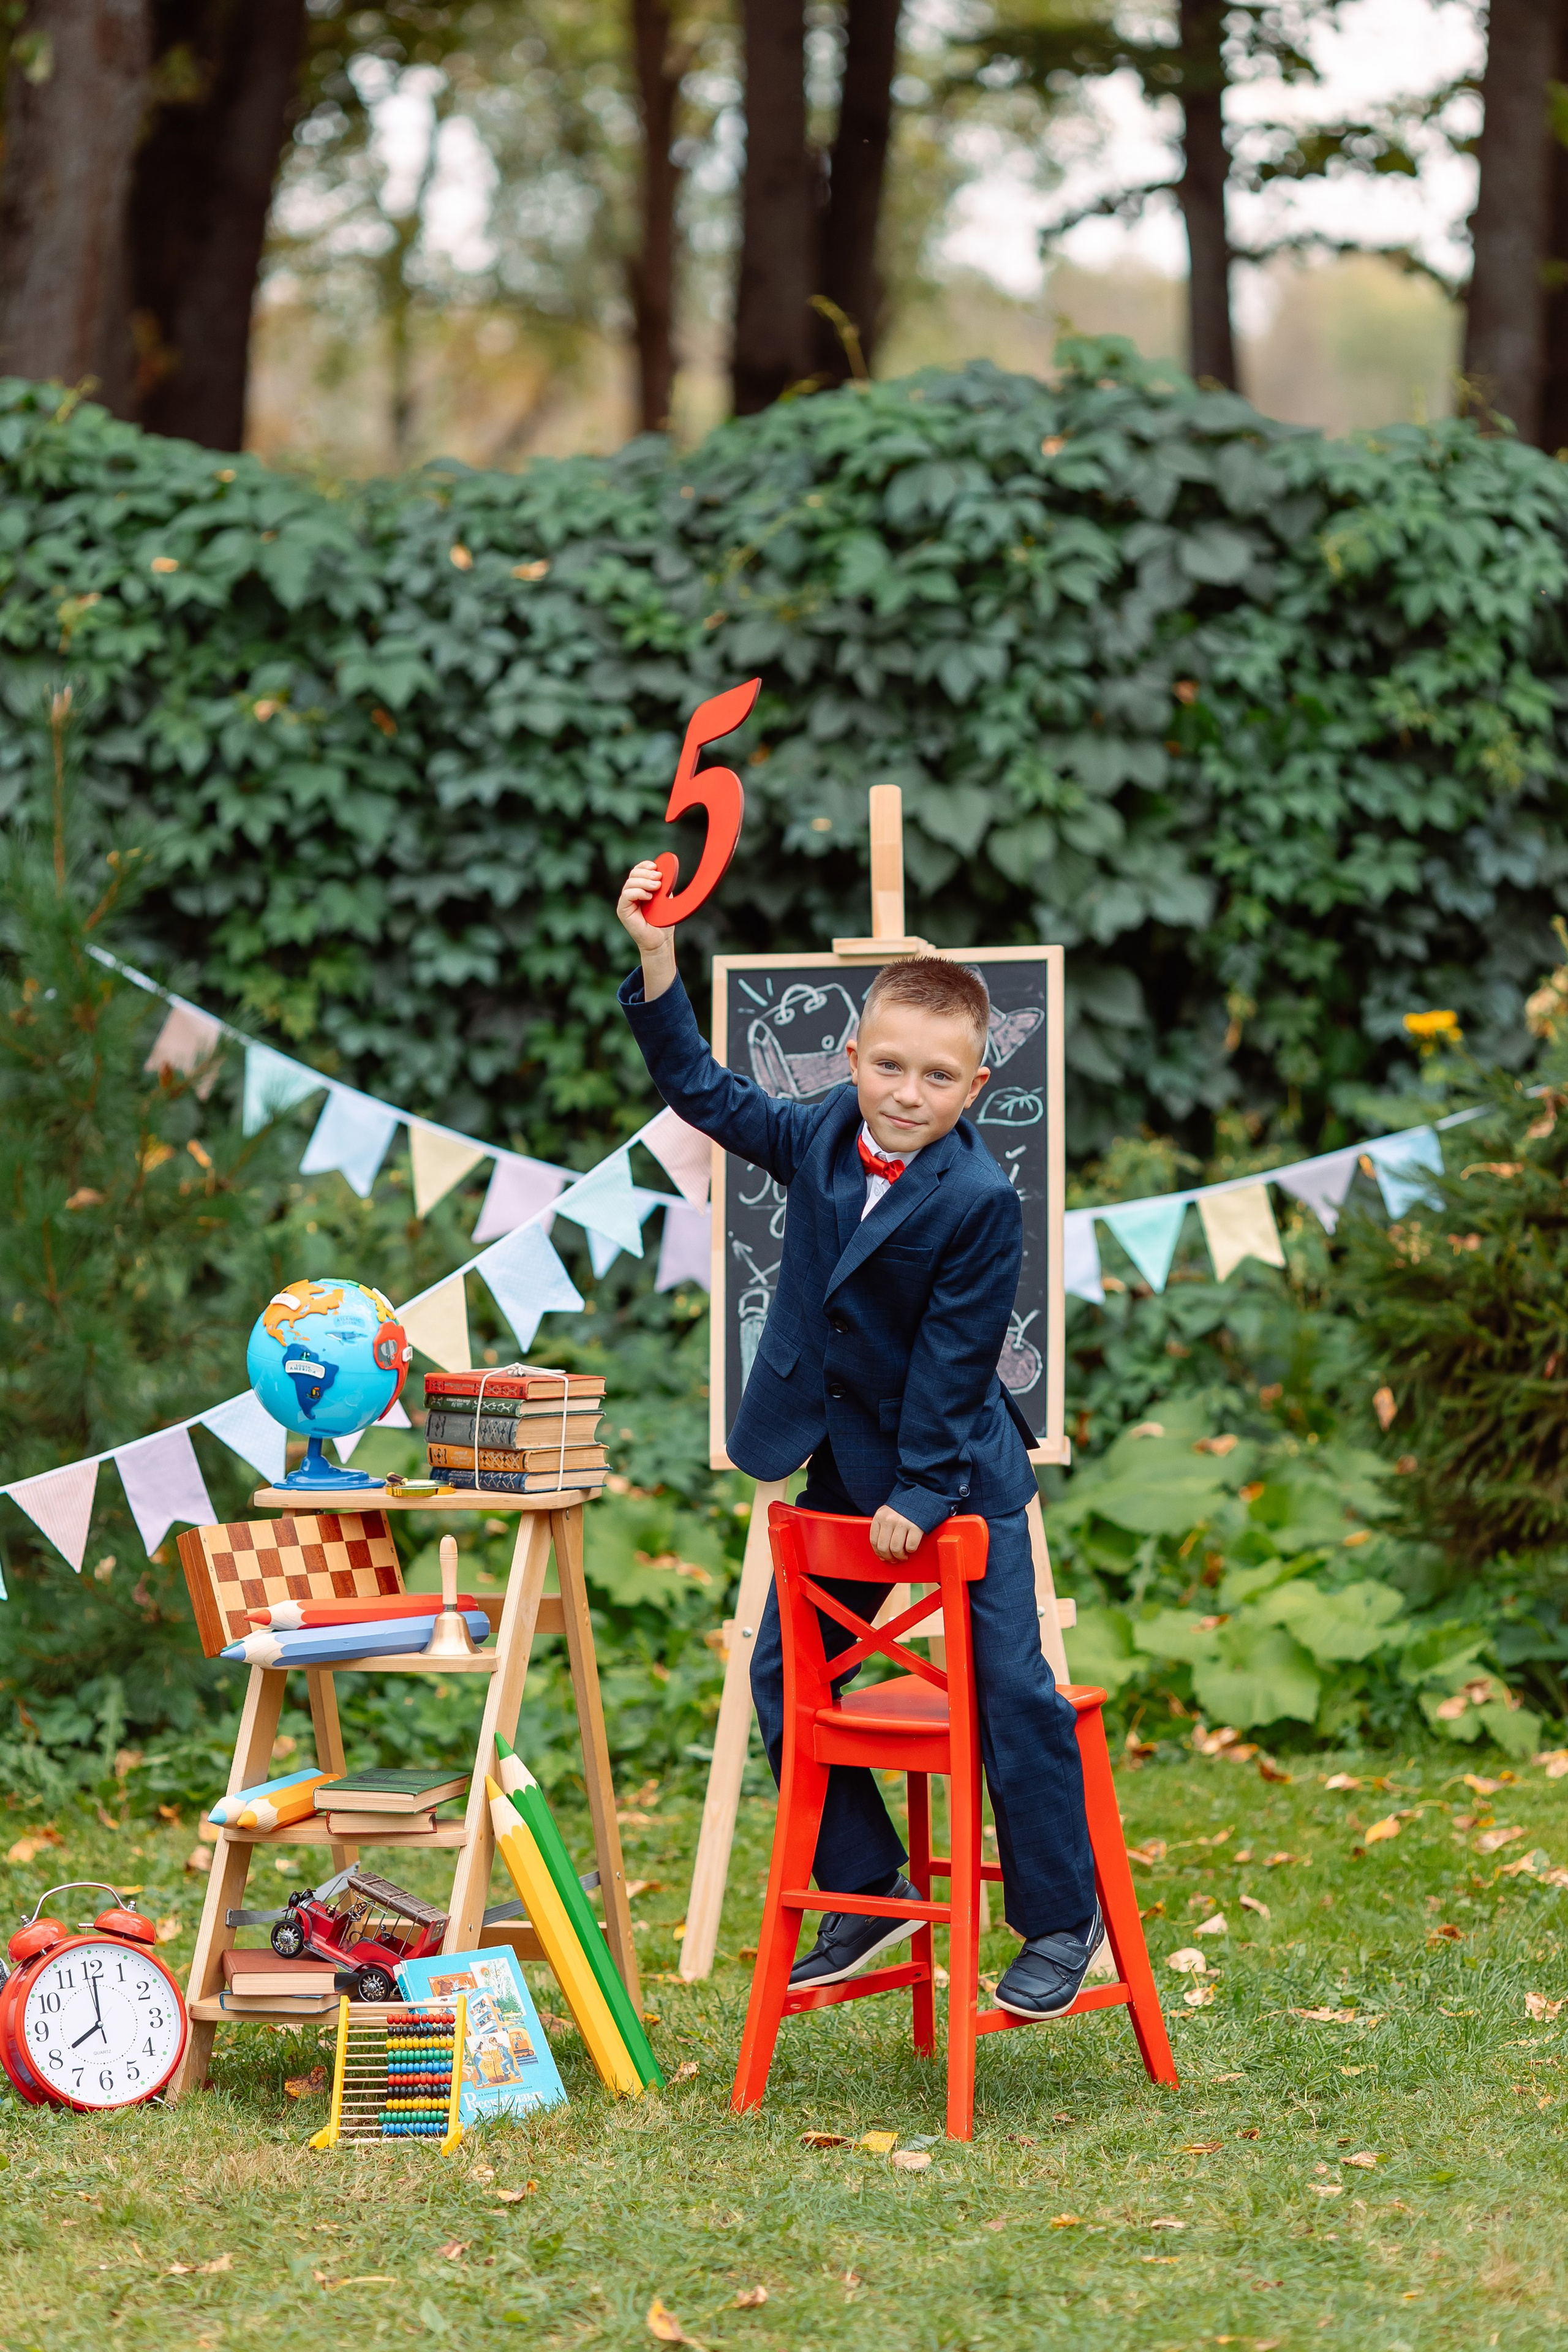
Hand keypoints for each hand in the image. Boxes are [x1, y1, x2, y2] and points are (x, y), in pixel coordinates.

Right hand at [616, 861, 676, 998]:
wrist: (660, 940)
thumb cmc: (663, 921)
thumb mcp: (665, 898)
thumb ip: (663, 884)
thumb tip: (665, 869)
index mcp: (640, 889)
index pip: (637, 871)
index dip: (644, 865)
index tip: (656, 866)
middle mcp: (630, 894)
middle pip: (633, 874)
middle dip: (646, 873)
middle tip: (659, 878)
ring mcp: (625, 902)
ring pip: (630, 883)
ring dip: (644, 882)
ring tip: (657, 887)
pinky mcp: (622, 910)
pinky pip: (626, 895)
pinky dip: (638, 892)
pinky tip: (648, 897)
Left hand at [868, 1505, 925, 1563]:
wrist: (922, 1495)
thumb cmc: (905, 1507)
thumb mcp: (889, 1512)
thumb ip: (883, 1526)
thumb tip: (881, 1551)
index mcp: (880, 1516)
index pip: (874, 1540)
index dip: (878, 1552)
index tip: (883, 1557)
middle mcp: (889, 1519)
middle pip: (884, 1547)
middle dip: (889, 1557)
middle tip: (894, 1559)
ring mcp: (902, 1523)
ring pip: (896, 1549)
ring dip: (900, 1556)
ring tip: (903, 1556)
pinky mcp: (916, 1527)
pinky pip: (910, 1546)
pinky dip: (911, 1550)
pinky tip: (911, 1548)